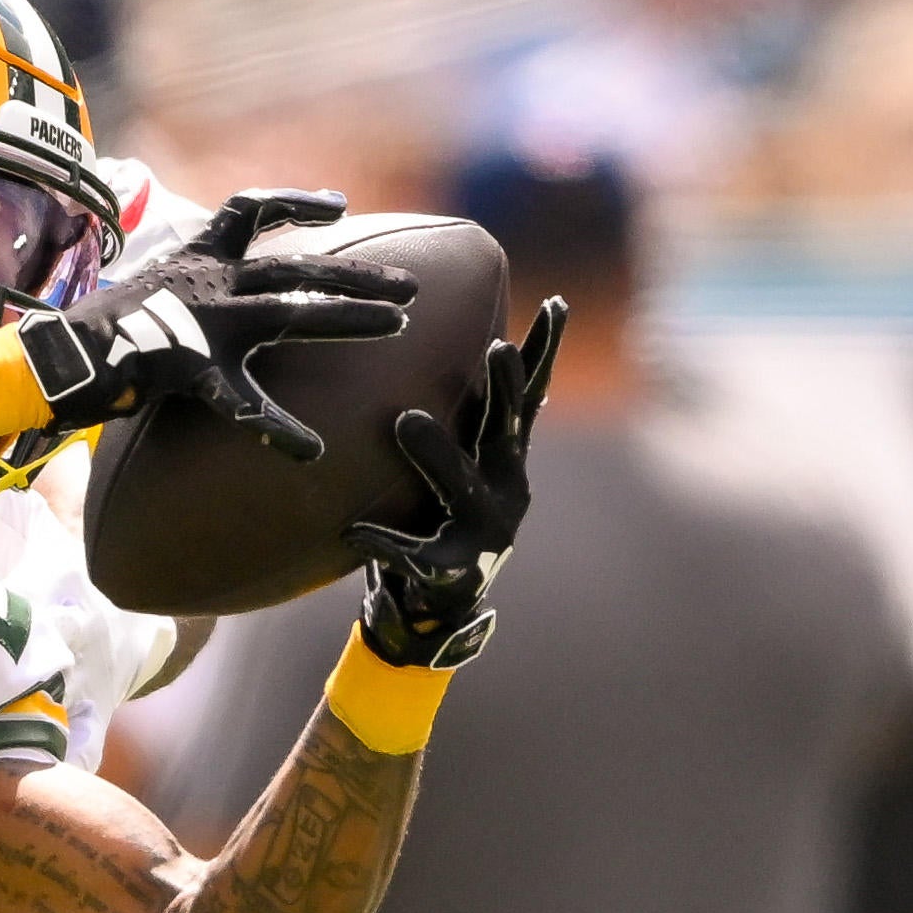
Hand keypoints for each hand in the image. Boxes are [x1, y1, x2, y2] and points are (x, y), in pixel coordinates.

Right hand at [4, 193, 408, 456]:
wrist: (52, 357)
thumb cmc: (100, 332)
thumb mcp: (151, 290)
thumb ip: (189, 285)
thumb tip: (212, 290)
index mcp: (196, 258)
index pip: (250, 209)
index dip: (296, 202)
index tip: (339, 203)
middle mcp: (208, 281)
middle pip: (298, 265)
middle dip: (356, 271)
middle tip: (410, 285)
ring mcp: (202, 322)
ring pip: (289, 314)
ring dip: (347, 317)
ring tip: (398, 325)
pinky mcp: (188, 368)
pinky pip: (240, 402)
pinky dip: (276, 428)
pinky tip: (309, 450)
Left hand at [357, 299, 566, 665]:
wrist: (437, 609)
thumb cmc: (438, 517)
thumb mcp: (456, 462)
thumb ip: (459, 416)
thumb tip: (457, 340)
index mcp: (505, 459)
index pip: (529, 397)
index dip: (543, 353)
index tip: (556, 302)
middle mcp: (507, 490)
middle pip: (506, 432)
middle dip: (504, 390)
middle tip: (496, 347)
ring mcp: (484, 533)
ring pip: (461, 487)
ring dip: (436, 453)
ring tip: (406, 420)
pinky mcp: (452, 573)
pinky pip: (413, 554)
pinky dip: (384, 541)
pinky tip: (356, 531)